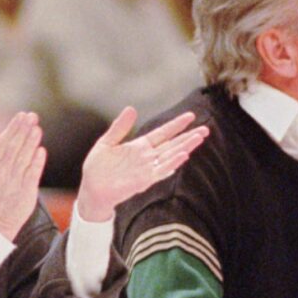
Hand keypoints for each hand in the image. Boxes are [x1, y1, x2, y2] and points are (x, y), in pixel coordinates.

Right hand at [0, 112, 46, 240]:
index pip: (2, 141)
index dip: (13, 128)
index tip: (22, 115)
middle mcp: (1, 171)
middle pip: (12, 148)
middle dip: (22, 131)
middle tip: (32, 116)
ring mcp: (13, 181)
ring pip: (22, 159)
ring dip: (30, 143)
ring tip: (37, 129)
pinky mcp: (25, 191)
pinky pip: (31, 175)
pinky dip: (36, 163)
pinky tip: (42, 151)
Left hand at [76, 107, 209, 221]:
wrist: (91, 188)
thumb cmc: (98, 168)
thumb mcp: (107, 142)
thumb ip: (120, 127)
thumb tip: (131, 108)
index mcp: (139, 146)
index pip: (162, 133)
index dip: (176, 125)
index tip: (190, 116)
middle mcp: (147, 157)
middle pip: (172, 145)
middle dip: (189, 137)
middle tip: (206, 129)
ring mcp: (146, 169)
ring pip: (170, 156)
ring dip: (185, 147)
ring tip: (199, 138)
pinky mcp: (143, 180)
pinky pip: (160, 171)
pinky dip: (172, 163)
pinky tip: (183, 156)